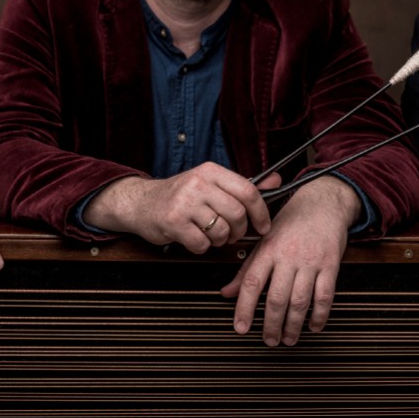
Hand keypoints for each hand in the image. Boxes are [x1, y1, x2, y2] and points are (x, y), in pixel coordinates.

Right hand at [82, 162, 272, 253]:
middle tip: (231, 234)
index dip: (261, 212)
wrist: (141, 203)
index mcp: (211, 171)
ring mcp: (184, 202)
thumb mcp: (211, 183)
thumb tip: (277, 181)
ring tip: (209, 234)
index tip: (263, 225)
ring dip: (219, 241)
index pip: (248, 190)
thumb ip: (243, 185)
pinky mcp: (173, 222)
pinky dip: (202, 247)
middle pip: (237, 214)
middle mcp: (198, 183)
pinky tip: (193, 238)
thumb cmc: (181, 196)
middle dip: (239, 231)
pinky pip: (202, 244)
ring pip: (221, 231)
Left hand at [220, 175, 357, 345]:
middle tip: (269, 340)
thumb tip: (227, 293)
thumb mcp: (264, 240)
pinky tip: (313, 326)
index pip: (251, 282)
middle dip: (271, 325)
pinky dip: (319, 315)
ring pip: (300, 301)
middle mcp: (288, 256)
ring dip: (293, 325)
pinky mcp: (331, 264)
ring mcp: (310, 261)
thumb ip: (246, 269)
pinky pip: (325, 295)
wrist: (322, 203)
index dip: (244, 308)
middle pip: (276, 297)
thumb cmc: (291, 222)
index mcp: (268, 249)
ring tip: (288, 339)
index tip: (241, 328)